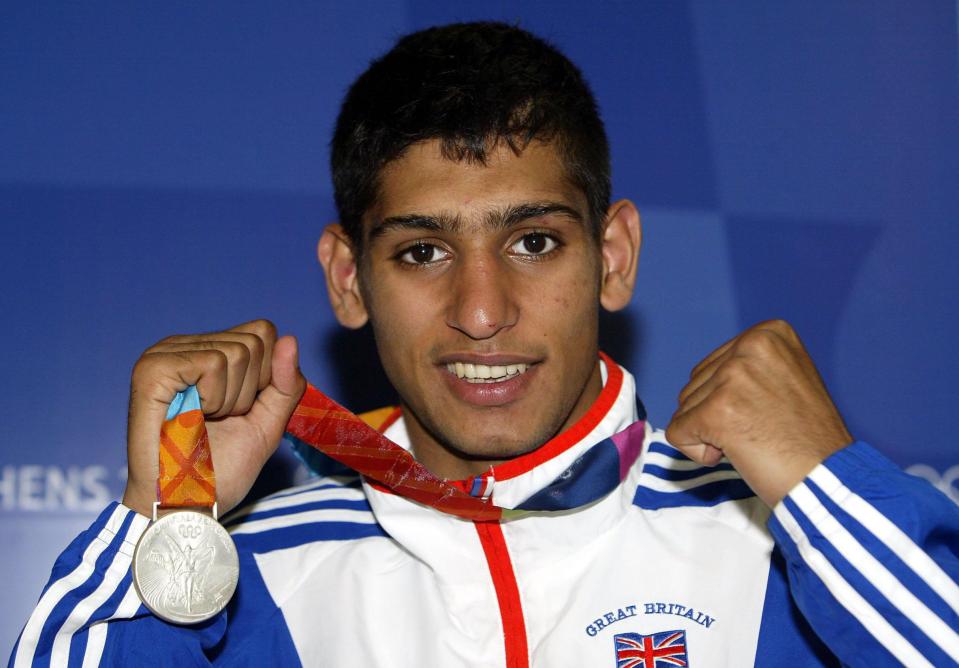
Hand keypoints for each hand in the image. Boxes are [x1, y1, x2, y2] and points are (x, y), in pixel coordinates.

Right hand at [122, 319, 305, 516]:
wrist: (185, 506)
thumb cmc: (219, 472)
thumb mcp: (267, 423)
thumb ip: (285, 384)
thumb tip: (290, 340)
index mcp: (206, 352)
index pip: (263, 332)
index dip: (266, 378)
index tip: (239, 412)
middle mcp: (183, 346)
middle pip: (255, 339)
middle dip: (250, 391)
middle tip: (218, 420)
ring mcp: (164, 354)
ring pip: (238, 352)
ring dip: (231, 400)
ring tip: (202, 422)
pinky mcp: (153, 368)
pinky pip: (214, 363)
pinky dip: (214, 399)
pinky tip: (191, 418)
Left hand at [665, 320, 852, 506]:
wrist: (828, 480)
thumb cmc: (807, 439)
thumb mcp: (786, 379)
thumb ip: (748, 367)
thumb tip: (708, 373)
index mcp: (768, 333)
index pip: (712, 367)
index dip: (730, 400)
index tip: (768, 413)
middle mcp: (751, 346)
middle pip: (695, 385)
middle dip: (717, 416)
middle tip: (763, 430)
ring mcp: (733, 377)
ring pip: (684, 408)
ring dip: (710, 434)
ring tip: (755, 440)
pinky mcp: (717, 410)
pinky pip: (677, 433)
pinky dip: (698, 452)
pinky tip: (737, 453)